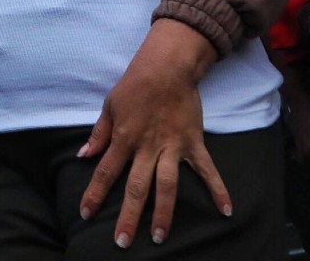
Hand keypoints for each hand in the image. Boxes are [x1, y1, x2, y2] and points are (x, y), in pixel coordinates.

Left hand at [79, 18, 230, 246]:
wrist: (167, 67)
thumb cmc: (134, 85)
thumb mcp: (109, 106)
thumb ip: (98, 134)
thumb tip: (83, 156)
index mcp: (123, 138)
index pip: (105, 172)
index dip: (94, 193)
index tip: (85, 213)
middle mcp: (146, 147)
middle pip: (135, 187)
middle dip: (128, 216)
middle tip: (122, 242)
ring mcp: (172, 147)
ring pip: (166, 185)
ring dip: (163, 212)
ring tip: (159, 237)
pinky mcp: (193, 143)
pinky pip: (207, 170)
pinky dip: (218, 189)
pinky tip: (226, 210)